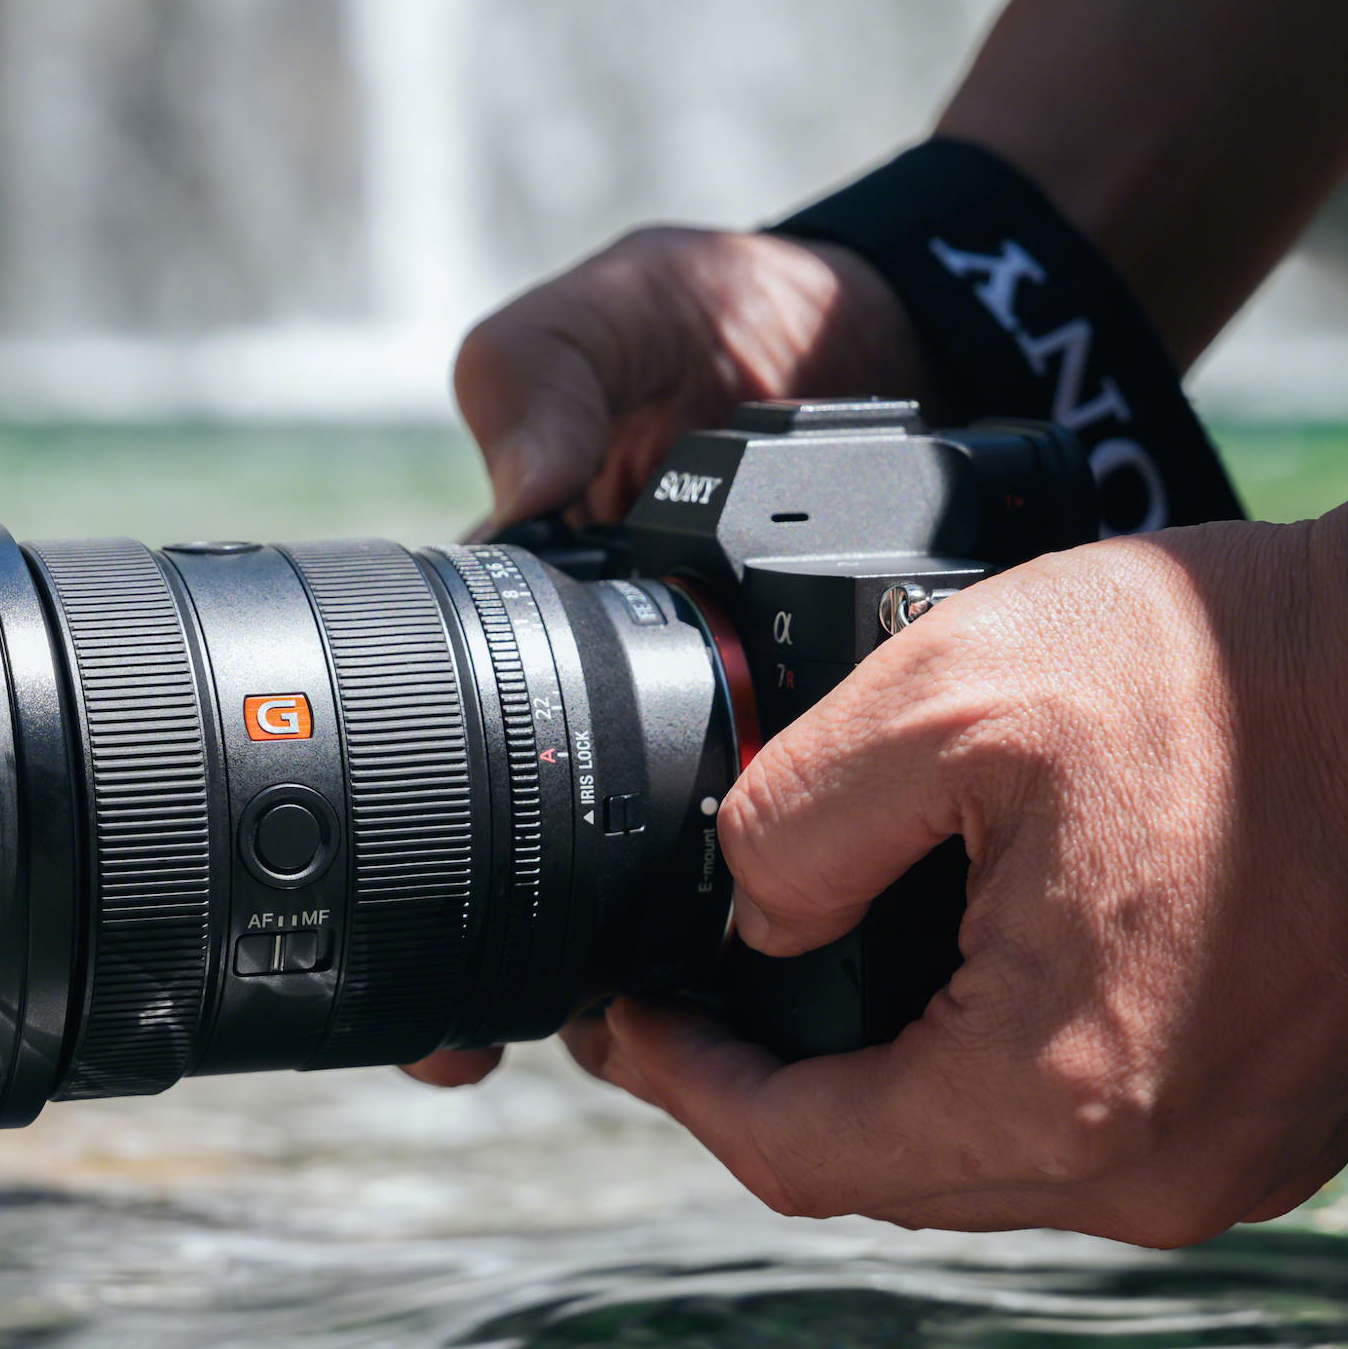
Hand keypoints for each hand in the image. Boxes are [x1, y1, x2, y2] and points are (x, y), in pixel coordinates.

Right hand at [409, 221, 921, 1087]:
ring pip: (684, 893)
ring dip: (659, 968)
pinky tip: (802, 975)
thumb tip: (518, 487)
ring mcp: (742, 729)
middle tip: (529, 1038)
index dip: (428, 887)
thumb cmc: (741, 317)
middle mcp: (633, 697)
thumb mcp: (623, 310)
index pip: (457, 760)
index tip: (429, 993)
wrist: (919, 327)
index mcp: (548, 615)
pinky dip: (811, 908)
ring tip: (654, 1032)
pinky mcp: (854, 737)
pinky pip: (824, 851)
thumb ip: (543, 371)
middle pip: (562, 868)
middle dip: (533, 974)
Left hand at [566, 494, 1347, 1246]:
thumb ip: (797, 825)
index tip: (618, 1012)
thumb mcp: (957, 692)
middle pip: (897, 1169)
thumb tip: (749, 924)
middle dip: (781, 1083)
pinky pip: (1110, 1122)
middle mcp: (1165, 1180)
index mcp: (1062, 1103)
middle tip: (703, 983)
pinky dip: (1019, 1057)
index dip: (679, 1082)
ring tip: (828, 962)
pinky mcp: (1312, 1112)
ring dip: (902, 1073)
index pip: (797, 1154)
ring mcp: (1256, 1159)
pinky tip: (982, 956)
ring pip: (1004, 1153)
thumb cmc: (1255, 664)